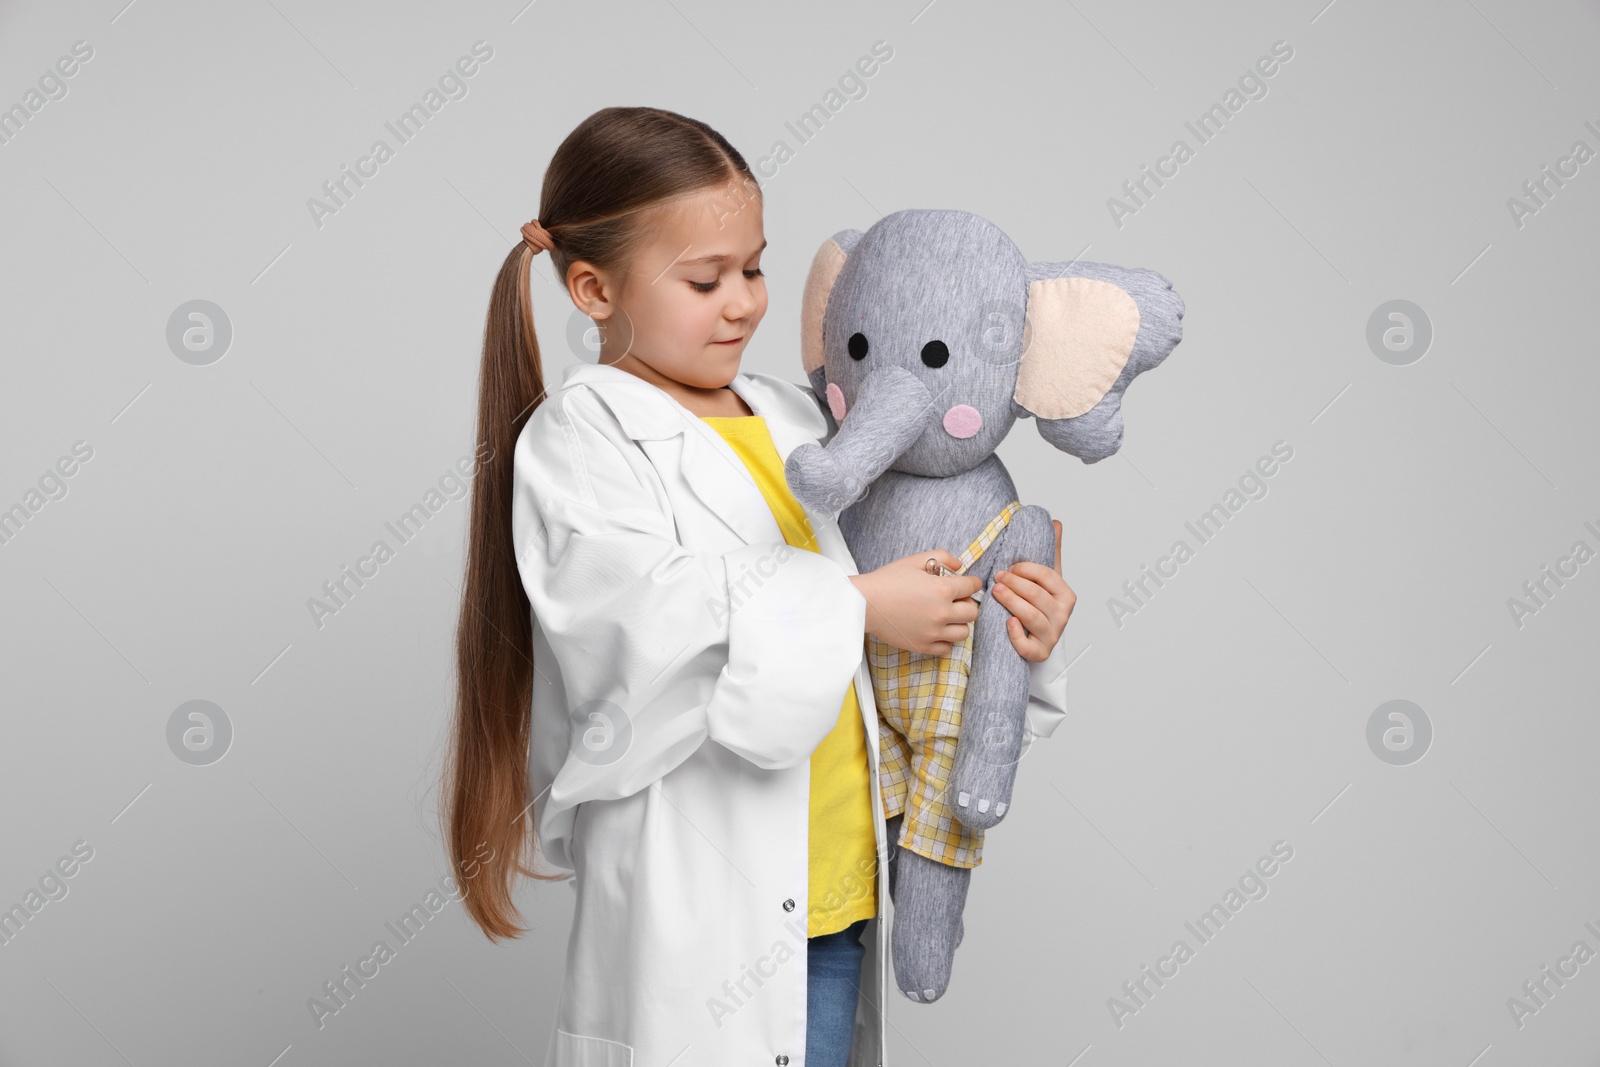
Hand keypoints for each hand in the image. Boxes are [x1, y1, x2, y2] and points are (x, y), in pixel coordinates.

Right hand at [848, 550, 981, 655]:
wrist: (865, 603)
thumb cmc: (888, 580)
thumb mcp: (915, 560)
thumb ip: (942, 557)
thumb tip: (959, 565)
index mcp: (943, 589)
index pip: (972, 587)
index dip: (971, 582)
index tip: (968, 583)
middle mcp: (942, 613)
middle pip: (972, 612)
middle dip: (967, 604)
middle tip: (956, 600)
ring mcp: (933, 632)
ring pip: (964, 632)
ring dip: (959, 623)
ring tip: (946, 616)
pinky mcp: (923, 645)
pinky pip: (947, 648)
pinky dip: (945, 640)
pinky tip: (936, 629)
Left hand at [991, 519, 1074, 661]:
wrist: (1037, 638)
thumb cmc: (1040, 605)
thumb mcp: (1047, 578)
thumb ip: (1051, 551)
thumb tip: (1056, 522)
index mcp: (1066, 595)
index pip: (1048, 577)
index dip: (1026, 570)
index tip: (1010, 567)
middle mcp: (1063, 616)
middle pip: (1037, 596)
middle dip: (1015, 584)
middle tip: (997, 577)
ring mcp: (1051, 635)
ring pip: (1032, 616)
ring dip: (1012, 602)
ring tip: (996, 592)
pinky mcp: (1039, 652)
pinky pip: (1028, 645)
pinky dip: (1017, 635)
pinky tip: (1007, 622)